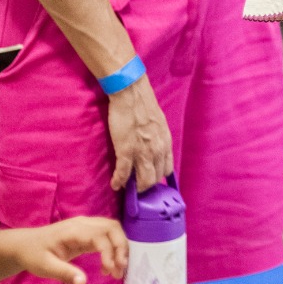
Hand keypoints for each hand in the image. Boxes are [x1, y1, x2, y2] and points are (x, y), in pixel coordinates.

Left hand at [14, 216, 128, 283]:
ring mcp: (86, 226)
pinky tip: (107, 266)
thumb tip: (83, 283)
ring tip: (117, 270)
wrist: (24, 245)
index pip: (100, 236)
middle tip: (120, 270)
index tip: (109, 271)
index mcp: (72, 231)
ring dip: (120, 247)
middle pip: (112, 227)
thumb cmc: (33, 255)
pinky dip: (113, 248)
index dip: (109, 252)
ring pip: (113, 229)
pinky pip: (107, 235)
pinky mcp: (87, 232)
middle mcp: (82, 224)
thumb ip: (64, 274)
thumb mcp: (44, 267)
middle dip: (121, 248)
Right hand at [107, 77, 173, 191]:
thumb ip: (158, 139)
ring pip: (143, 180)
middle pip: (155, 178)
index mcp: (165, 143)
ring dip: (135, 188)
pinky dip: (119, 181)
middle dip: (147, 185)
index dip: (158, 177)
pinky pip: (123, 173)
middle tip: (138, 187)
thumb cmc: (144, 106)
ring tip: (128, 189)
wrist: (132, 94)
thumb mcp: (159, 125)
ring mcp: (143, 152)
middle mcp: (157, 150)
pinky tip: (115, 185)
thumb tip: (154, 148)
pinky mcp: (126, 151)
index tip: (151, 180)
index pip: (166, 169)